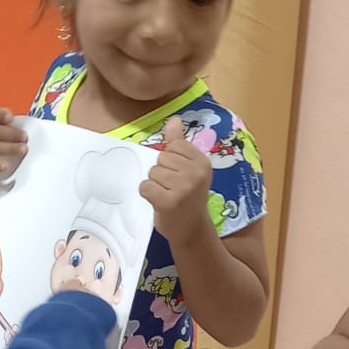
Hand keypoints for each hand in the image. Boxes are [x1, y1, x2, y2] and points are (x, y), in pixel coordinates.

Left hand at [140, 115, 211, 242]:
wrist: (191, 229)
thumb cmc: (188, 198)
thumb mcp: (189, 169)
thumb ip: (179, 144)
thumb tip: (174, 119)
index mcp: (202, 162)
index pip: (173, 146)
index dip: (170, 161)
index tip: (180, 176)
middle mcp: (195, 173)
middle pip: (161, 159)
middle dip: (162, 173)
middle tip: (173, 189)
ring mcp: (183, 188)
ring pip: (152, 172)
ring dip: (154, 185)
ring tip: (167, 195)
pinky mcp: (169, 201)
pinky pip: (145, 186)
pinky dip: (147, 194)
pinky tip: (159, 202)